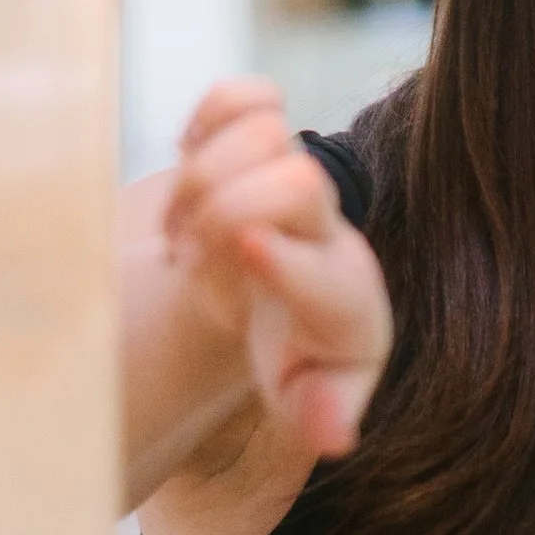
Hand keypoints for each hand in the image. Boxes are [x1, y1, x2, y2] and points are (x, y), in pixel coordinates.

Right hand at [164, 80, 391, 458]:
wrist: (273, 304)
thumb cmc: (290, 359)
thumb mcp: (301, 401)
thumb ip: (315, 415)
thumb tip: (333, 437)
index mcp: (349, 303)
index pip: (330, 268)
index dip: (284, 260)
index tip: (240, 253)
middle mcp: (333, 230)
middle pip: (297, 178)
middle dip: (221, 213)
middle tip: (188, 257)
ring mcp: (298, 173)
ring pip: (262, 130)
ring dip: (200, 179)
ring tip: (185, 231)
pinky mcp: (265, 137)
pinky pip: (242, 97)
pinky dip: (207, 122)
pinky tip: (193, 166)